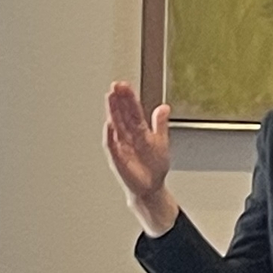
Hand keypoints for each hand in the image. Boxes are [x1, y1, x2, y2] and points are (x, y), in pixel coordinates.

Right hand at [104, 82, 179, 237]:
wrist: (151, 188)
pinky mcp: (119, 159)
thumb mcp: (161, 141)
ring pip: (116, 126)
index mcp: (139, 131)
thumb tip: (164, 107)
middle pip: (122, 115)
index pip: (133, 110)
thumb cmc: (154, 166)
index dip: (128, 98)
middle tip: (115, 85)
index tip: (124, 85)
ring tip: (109, 97)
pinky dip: (110, 136)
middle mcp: (129, 136)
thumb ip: (160, 124)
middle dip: (119, 100)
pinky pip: (113, 146)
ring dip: (112, 112)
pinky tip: (109, 125)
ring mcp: (122, 146)